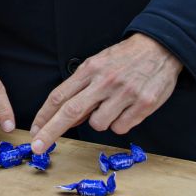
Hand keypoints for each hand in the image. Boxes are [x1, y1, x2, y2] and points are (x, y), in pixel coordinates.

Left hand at [29, 33, 181, 151]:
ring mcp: (124, 93)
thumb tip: (66, 117)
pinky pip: (121, 128)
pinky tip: (128, 109)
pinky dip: (121, 123)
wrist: (160, 48)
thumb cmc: (125, 58)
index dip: (44, 116)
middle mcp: (105, 81)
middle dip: (50, 132)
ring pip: (98, 125)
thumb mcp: (99, 64)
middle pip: (70, 112)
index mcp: (90, 69)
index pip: (60, 96)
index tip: (34, 132)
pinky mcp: (143, 104)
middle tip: (38, 147)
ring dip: (100, 121)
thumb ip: (82, 88)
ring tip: (113, 105)